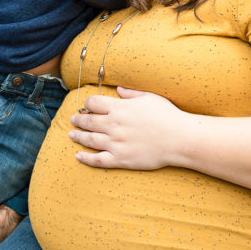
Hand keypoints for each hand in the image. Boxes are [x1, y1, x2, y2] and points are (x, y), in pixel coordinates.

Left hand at [68, 86, 184, 169]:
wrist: (179, 139)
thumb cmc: (167, 116)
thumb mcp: (149, 97)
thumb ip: (131, 93)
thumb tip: (118, 89)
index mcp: (119, 108)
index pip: (93, 103)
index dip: (88, 104)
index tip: (87, 106)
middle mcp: (113, 124)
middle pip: (88, 121)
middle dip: (78, 120)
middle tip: (73, 120)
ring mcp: (115, 143)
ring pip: (89, 140)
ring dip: (77, 137)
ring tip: (71, 135)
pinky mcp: (120, 159)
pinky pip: (97, 160)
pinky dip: (85, 158)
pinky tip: (78, 156)